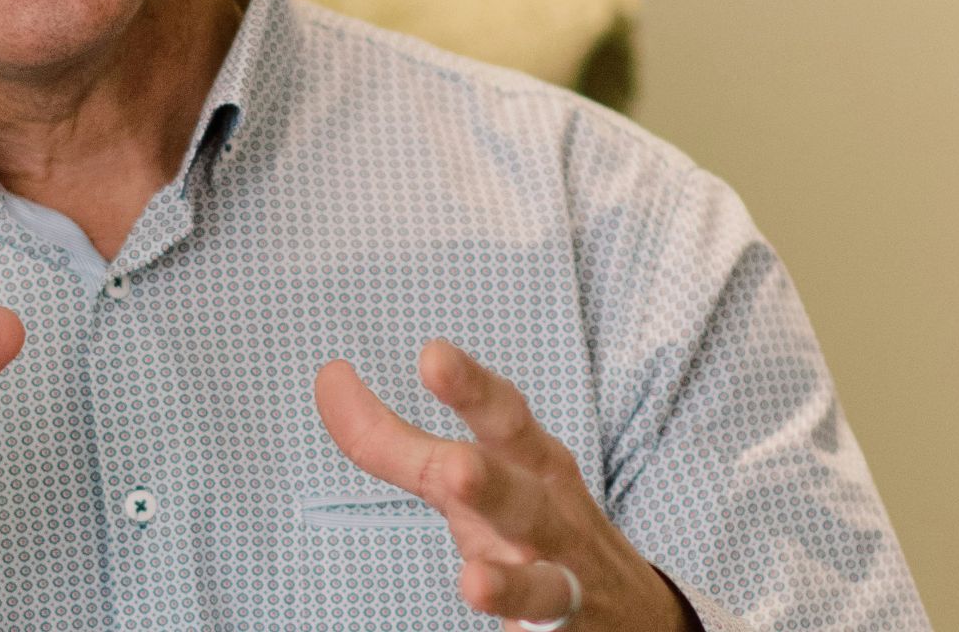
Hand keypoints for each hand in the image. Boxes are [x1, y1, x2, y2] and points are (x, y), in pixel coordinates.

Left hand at [314, 341, 690, 631]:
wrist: (629, 608)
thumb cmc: (529, 519)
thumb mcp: (473, 472)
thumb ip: (398, 439)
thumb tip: (329, 379)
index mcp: (530, 462)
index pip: (503, 416)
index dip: (470, 387)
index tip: (432, 354)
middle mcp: (549, 515)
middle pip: (520, 497)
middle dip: (489, 484)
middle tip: (457, 469)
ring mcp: (562, 580)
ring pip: (540, 584)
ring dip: (507, 583)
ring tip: (474, 583)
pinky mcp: (562, 631)